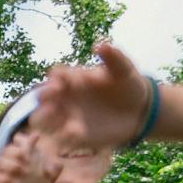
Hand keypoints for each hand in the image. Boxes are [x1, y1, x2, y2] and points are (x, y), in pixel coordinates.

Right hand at [31, 41, 153, 149]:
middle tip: (52, 102)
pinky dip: (63, 137)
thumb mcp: (124, 70)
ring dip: (44, 119)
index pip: (56, 76)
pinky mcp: (73, 136)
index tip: (60, 84)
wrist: (140, 111)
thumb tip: (101, 44)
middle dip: (43, 99)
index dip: (54, 79)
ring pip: (43, 119)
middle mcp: (64, 97)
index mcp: (72, 79)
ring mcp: (66, 117)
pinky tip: (75, 134)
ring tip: (55, 119)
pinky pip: (61, 138)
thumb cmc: (128, 86)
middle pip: (42, 98)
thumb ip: (113, 57)